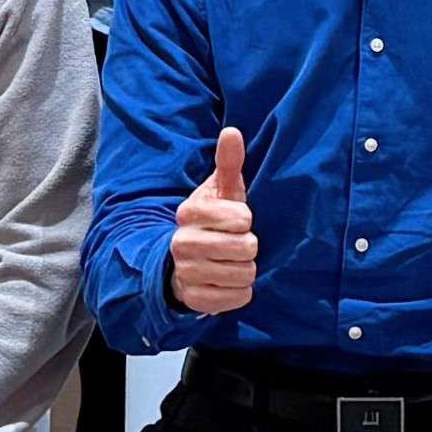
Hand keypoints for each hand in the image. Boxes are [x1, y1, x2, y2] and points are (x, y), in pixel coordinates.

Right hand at [168, 126, 260, 316]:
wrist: (184, 262)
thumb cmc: (213, 220)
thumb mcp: (221, 191)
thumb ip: (228, 163)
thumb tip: (232, 131)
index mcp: (189, 212)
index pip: (241, 218)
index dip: (246, 220)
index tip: (238, 220)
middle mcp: (182, 243)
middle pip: (245, 248)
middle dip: (249, 246)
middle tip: (237, 244)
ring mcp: (186, 273)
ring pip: (243, 274)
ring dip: (246, 270)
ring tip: (233, 262)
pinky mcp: (194, 299)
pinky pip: (237, 298)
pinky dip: (240, 292)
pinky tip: (227, 281)